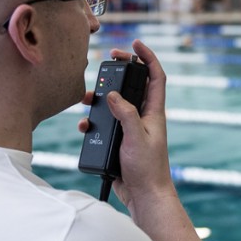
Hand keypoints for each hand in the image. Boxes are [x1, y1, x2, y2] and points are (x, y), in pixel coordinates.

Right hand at [90, 39, 175, 216]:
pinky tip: (85, 127)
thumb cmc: (147, 170)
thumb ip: (126, 114)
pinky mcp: (120, 142)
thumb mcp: (137, 138)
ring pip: (115, 105)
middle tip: (107, 61)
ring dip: (101, 99)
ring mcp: (132, 129)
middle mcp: (144, 118)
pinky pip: (106, 125)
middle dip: (120, 72)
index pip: (156, 77)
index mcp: (154, 113)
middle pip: (132, 86)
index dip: (148, 57)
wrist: (144, 197)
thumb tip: (112, 95)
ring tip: (87, 98)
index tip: (135, 43)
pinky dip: (94, 122)